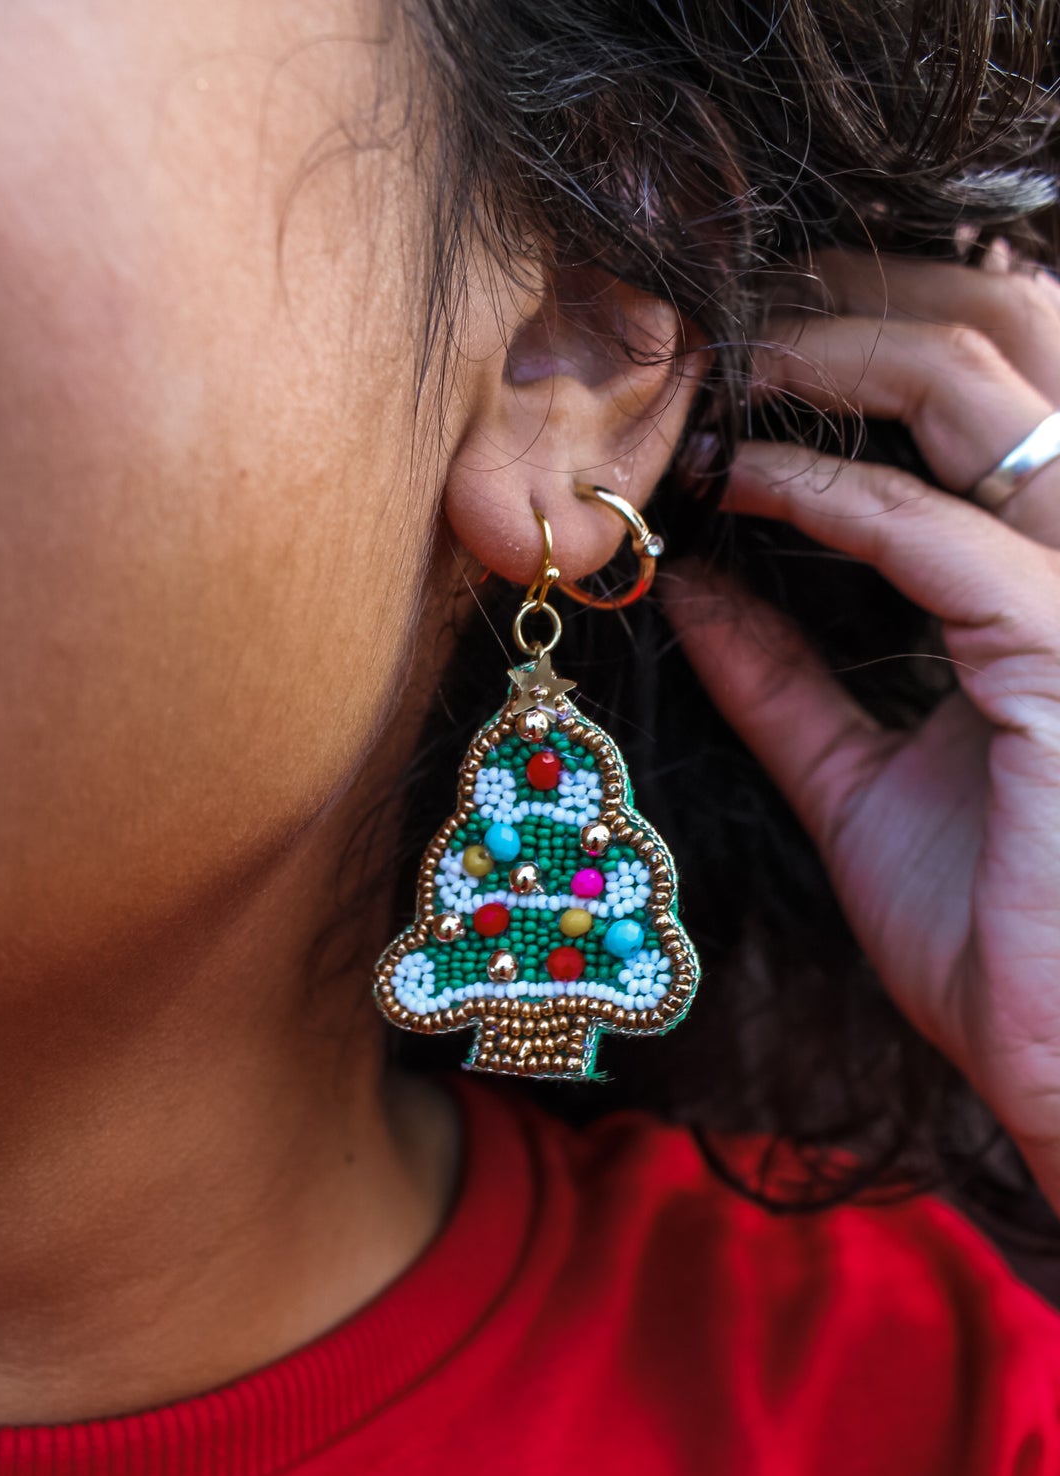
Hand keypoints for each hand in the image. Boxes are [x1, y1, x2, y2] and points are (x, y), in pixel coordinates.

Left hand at [674, 252, 1059, 1202]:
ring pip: (980, 380)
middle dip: (847, 300)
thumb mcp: (856, 786)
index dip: (849, 349)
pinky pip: (932, 529)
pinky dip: (823, 492)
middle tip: (712, 317)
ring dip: (831, 355)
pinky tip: (736, 485)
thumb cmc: (993, 936)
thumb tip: (691, 593)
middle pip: (992, 336)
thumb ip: (782, 686)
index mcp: (1046, 584)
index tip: (719, 362)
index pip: (974, 399)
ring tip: (713, 367)